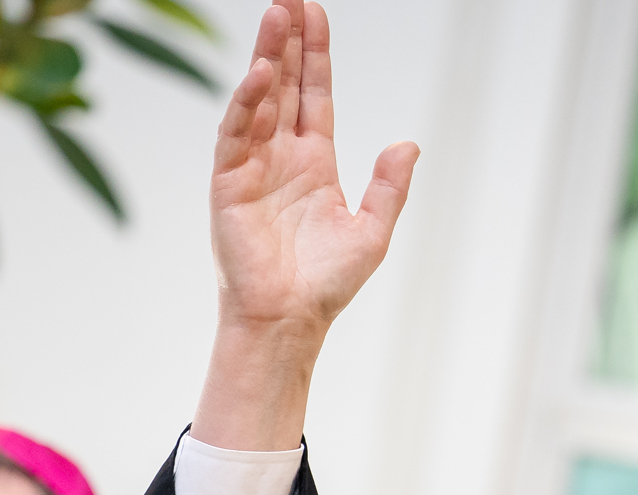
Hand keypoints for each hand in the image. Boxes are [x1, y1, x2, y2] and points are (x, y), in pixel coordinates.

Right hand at [192, 2, 417, 450]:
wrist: (290, 320)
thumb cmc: (326, 284)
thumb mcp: (372, 231)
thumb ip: (390, 187)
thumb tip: (409, 145)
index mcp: (314, 164)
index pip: (315, 96)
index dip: (316, 56)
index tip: (315, 14)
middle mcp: (281, 157)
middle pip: (286, 85)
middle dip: (290, 41)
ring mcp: (252, 167)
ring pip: (260, 99)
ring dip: (269, 58)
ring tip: (277, 16)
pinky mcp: (228, 184)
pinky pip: (236, 134)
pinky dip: (246, 104)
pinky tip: (261, 75)